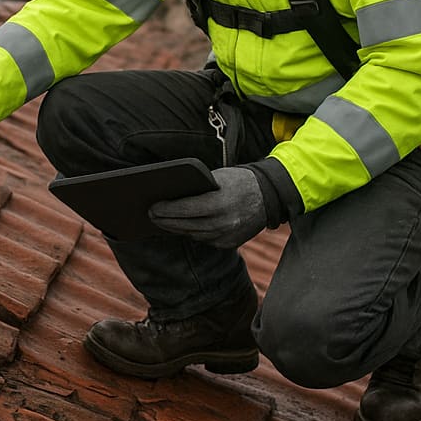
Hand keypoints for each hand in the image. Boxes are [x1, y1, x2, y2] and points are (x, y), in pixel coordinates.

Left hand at [148, 166, 266, 246]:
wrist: (269, 195)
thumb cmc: (239, 180)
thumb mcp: (218, 177)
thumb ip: (197, 188)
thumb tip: (170, 195)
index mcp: (219, 203)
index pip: (185, 209)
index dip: (166, 209)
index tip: (152, 207)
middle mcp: (224, 222)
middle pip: (186, 224)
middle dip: (166, 220)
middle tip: (151, 215)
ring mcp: (227, 236)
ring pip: (193, 234)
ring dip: (176, 228)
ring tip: (162, 221)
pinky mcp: (230, 243)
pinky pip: (205, 239)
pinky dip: (193, 232)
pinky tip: (181, 227)